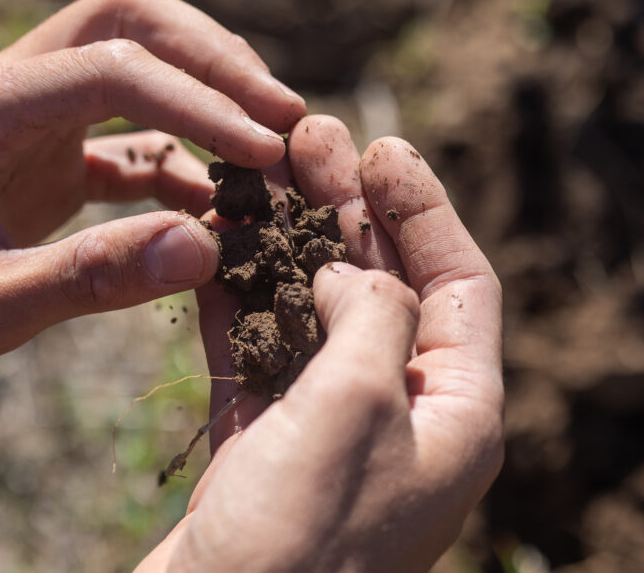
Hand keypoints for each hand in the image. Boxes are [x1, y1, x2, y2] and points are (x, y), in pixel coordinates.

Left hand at [0, 0, 305, 447]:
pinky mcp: (27, 164)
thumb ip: (87, 278)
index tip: (266, 152)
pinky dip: (169, 158)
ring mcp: (13, 125)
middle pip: (122, 23)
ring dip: (197, 95)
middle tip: (281, 117)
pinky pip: (114, 139)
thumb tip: (208, 247)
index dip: (200, 102)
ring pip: (124, 65)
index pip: (112, 66)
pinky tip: (210, 202)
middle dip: (209, 60)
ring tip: (264, 147)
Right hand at [140, 117, 503, 570]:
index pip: (461, 284)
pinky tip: (211, 246)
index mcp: (455, 411)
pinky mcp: (264, 440)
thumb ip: (369, 313)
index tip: (382, 146)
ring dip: (281, 243)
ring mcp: (327, 427)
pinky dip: (235, 297)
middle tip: (309, 138)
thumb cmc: (302, 533)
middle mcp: (399, 414)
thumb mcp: (358, 403)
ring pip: (310, 309)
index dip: (423, 208)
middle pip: (382, 285)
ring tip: (254, 176)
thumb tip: (348, 270)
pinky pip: (256, 348)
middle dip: (346, 209)